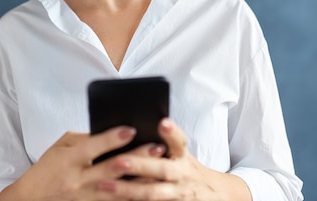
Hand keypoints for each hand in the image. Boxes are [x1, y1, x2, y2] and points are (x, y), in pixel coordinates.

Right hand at [0, 126, 164, 200]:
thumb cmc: (46, 170)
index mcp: (69, 159)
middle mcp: (78, 180)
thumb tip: (109, 132)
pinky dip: (131, 197)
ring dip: (141, 178)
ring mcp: (85, 197)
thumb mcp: (60, 148)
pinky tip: (147, 191)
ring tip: (160, 169)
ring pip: (119, 189)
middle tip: (157, 147)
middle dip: (137, 157)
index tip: (132, 129)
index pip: (93, 146)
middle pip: (112, 168)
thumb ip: (84, 140)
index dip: (113, 138)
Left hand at [96, 118, 251, 200]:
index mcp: (182, 155)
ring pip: (152, 192)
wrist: (211, 194)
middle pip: (161, 169)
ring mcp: (178, 193)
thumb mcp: (180, 153)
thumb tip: (132, 128)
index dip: (171, 132)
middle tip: (118, 161)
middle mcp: (181, 173)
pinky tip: (113, 200)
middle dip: (139, 165)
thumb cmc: (185, 169)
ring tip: (105, 185)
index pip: (179, 140)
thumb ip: (165, 143)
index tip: (162, 123)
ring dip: (128, 189)